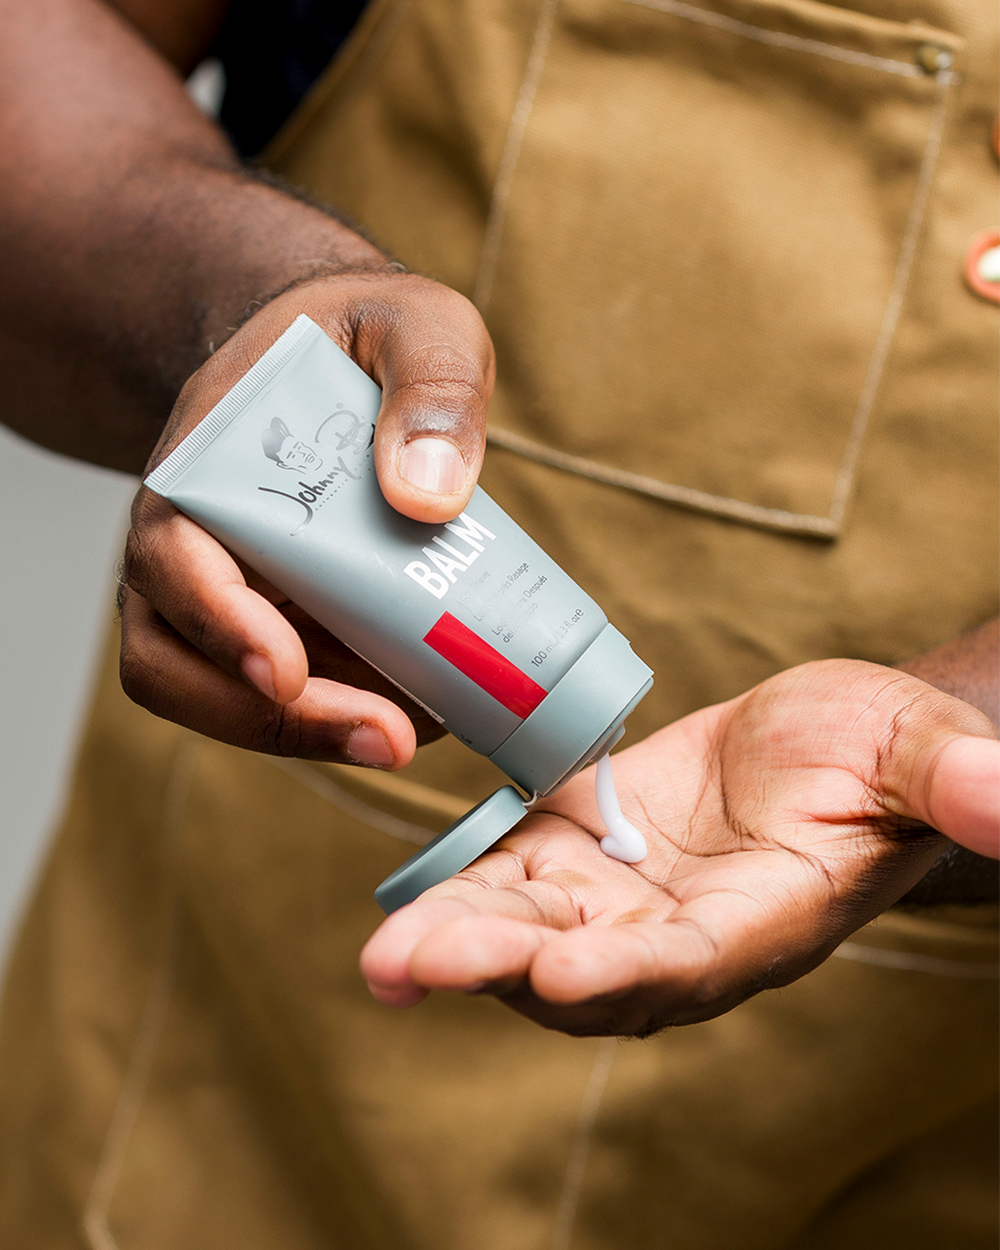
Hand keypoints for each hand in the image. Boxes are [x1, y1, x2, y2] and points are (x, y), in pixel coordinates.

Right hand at [119, 270, 494, 764]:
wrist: (334, 348)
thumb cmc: (366, 335)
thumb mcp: (419, 324)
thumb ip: (431, 384)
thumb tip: (426, 498)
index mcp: (203, 462)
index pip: (172, 560)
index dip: (219, 625)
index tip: (285, 671)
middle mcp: (190, 539)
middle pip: (180, 660)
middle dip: (275, 719)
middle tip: (386, 737)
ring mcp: (224, 589)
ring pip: (221, 694)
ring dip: (309, 732)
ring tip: (409, 734)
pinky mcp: (272, 621)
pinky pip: (283, 691)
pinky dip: (339, 712)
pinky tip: (418, 708)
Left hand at [361, 660, 999, 1034]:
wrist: (823, 742)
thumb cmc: (879, 755)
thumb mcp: (916, 751)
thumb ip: (949, 781)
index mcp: (764, 921)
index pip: (692, 961)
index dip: (627, 969)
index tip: (559, 968)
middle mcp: (680, 932)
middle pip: (582, 964)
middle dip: (499, 966)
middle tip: (410, 966)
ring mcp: (622, 895)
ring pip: (530, 927)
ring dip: (459, 938)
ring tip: (385, 953)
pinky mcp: (581, 848)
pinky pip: (514, 876)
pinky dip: (463, 887)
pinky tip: (404, 900)